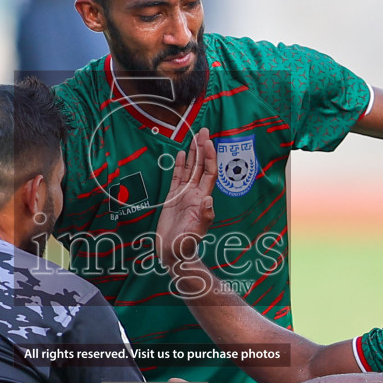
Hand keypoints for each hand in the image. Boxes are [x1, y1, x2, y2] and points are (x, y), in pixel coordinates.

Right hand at [155, 127, 216, 268]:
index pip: (208, 172)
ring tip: (194, 136)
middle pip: (201, 166)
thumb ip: (203, 216)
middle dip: (202, 148)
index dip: (209, 156)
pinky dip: (180, 165)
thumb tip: (209, 200)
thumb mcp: (195, 230)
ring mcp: (184, 195)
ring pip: (190, 169)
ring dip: (193, 153)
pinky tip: (181, 154)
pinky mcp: (173, 198)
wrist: (172, 252)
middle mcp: (195, 193)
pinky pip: (177, 177)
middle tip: (203, 130)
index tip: (208, 141)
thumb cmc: (185, 243)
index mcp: (202, 198)